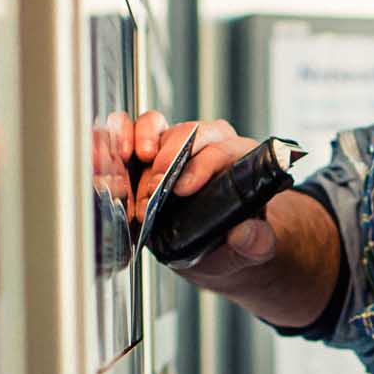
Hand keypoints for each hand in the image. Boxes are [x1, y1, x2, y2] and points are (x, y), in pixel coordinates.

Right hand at [124, 112, 286, 282]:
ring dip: (142, 138)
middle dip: (169, 156)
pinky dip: (120, 135)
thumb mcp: (252, 248)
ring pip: (160, 126)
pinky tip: (117, 153)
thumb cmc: (235, 240)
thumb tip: (245, 233)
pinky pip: (132, 131)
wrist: (217, 248)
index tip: (183, 188)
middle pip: (190, 132)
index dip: (202, 165)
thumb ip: (256, 243)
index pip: (224, 149)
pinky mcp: (149, 154)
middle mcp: (208, 146)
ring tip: (131, 158)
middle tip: (154, 185)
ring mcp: (176, 148)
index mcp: (240, 162)